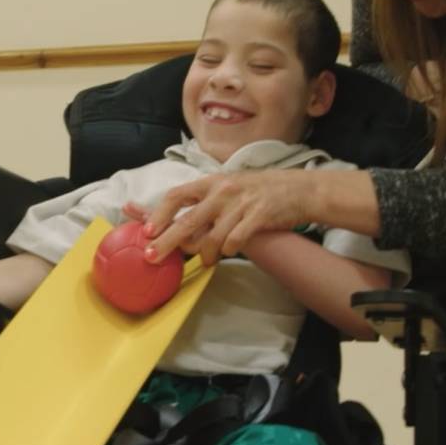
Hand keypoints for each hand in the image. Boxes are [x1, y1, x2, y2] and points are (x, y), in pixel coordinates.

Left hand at [125, 169, 316, 266]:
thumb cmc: (257, 192)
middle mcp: (222, 191)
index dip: (159, 213)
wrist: (299, 189)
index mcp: (211, 182)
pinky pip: (236, 240)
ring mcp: (240, 204)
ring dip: (206, 254)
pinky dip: (229, 250)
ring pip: (212, 237)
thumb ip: (202, 204)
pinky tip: (228, 253)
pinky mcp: (259, 216)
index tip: (146, 231)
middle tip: (152, 257)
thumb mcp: (227, 188)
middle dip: (166, 242)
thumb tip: (172, 224)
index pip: (176, 195)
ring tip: (207, 261)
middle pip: (187, 220)